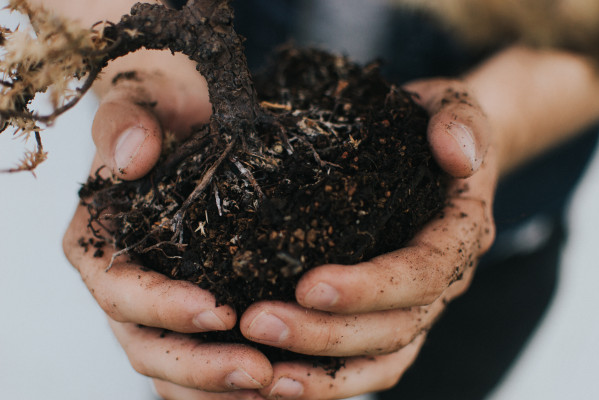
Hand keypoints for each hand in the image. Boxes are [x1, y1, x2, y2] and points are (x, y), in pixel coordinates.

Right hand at [63, 58, 273, 396]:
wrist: (185, 117)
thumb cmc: (159, 112)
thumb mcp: (139, 103)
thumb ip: (126, 124)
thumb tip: (133, 158)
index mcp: (100, 246)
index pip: (120, 292)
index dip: (162, 307)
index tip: (217, 309)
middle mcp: (125, 286)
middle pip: (149, 346)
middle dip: (200, 366)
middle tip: (257, 371)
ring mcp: (161, 305)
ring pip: (177, 368)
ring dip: (220, 388)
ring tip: (273, 386)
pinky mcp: (198, 310)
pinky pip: (208, 358)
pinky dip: (234, 383)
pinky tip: (280, 383)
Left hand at [236, 79, 496, 398]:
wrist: (438, 150)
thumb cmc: (433, 126)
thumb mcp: (451, 105)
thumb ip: (459, 121)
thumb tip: (455, 153)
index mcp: (458, 234)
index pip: (421, 273)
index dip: (369, 288)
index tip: (308, 285)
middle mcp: (442, 281)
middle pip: (394, 328)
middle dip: (326, 334)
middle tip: (258, 323)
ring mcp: (417, 305)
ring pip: (380, 360)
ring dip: (322, 375)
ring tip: (261, 375)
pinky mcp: (390, 315)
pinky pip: (366, 364)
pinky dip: (326, 381)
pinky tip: (277, 382)